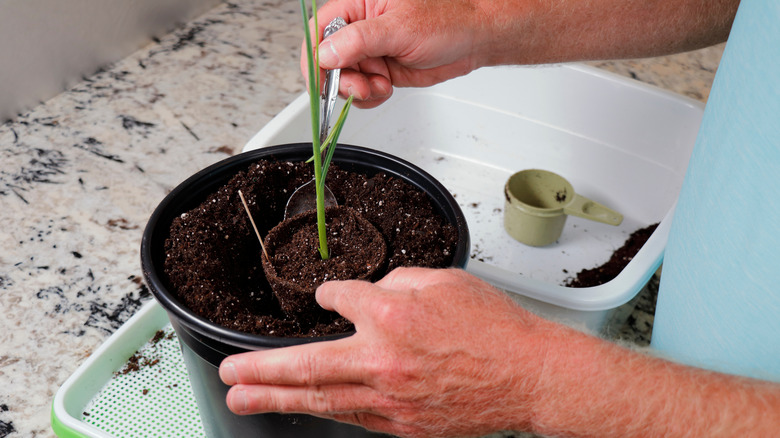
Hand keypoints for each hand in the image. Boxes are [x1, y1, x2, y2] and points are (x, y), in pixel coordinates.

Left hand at [219, 267, 551, 437]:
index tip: (327, 299)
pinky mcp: (403, 424)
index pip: (338, 300)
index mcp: (391, 315)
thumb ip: (395, 284)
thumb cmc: (494, 328)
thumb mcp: (444, 281)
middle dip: (260, 371)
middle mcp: (383, 360)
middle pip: (306, 367)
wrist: (531, 375)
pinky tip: (303, 410)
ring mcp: (390, 399)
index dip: (328, 297)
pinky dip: (323, 412)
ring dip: (275, 399)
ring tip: (241, 398)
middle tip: (228, 374)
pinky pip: (352, 417)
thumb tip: (367, 294)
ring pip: (321, 400)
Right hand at [301, 0, 487, 107]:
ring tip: (382, 85)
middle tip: (361, 88)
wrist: (473, 39)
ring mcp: (368, 51)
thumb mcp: (400, 28)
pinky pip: (360, 91)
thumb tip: (325, 54)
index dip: (316, 58)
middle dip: (341, 80)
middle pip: (326, 61)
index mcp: (357, 5)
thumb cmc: (446, 19)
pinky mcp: (379, 70)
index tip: (323, 79)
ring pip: (343, 80)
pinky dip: (369, 97)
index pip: (319, 31)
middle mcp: (359, 28)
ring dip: (358, 91)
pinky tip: (386, 88)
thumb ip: (359, 41)